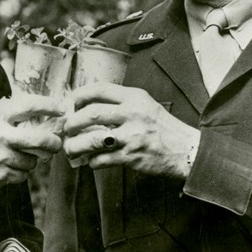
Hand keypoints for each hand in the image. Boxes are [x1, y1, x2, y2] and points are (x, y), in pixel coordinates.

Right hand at [0, 94, 63, 192]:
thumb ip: (6, 113)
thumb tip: (35, 109)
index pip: (29, 105)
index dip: (48, 106)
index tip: (59, 109)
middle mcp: (1, 135)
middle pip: (40, 139)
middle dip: (53, 142)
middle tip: (56, 143)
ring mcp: (2, 157)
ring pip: (32, 161)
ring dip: (30, 160)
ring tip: (18, 157)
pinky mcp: (1, 175)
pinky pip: (22, 176)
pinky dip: (19, 173)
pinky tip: (8, 167)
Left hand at [63, 82, 199, 177]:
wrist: (185, 149)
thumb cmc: (162, 127)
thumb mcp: (145, 104)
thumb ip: (121, 102)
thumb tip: (89, 106)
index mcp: (134, 97)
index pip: (99, 89)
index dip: (79, 96)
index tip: (71, 104)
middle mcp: (132, 114)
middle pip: (90, 114)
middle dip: (71, 122)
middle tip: (66, 128)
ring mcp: (131, 136)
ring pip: (92, 139)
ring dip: (75, 145)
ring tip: (70, 149)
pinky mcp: (131, 156)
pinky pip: (101, 159)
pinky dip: (92, 161)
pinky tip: (92, 160)